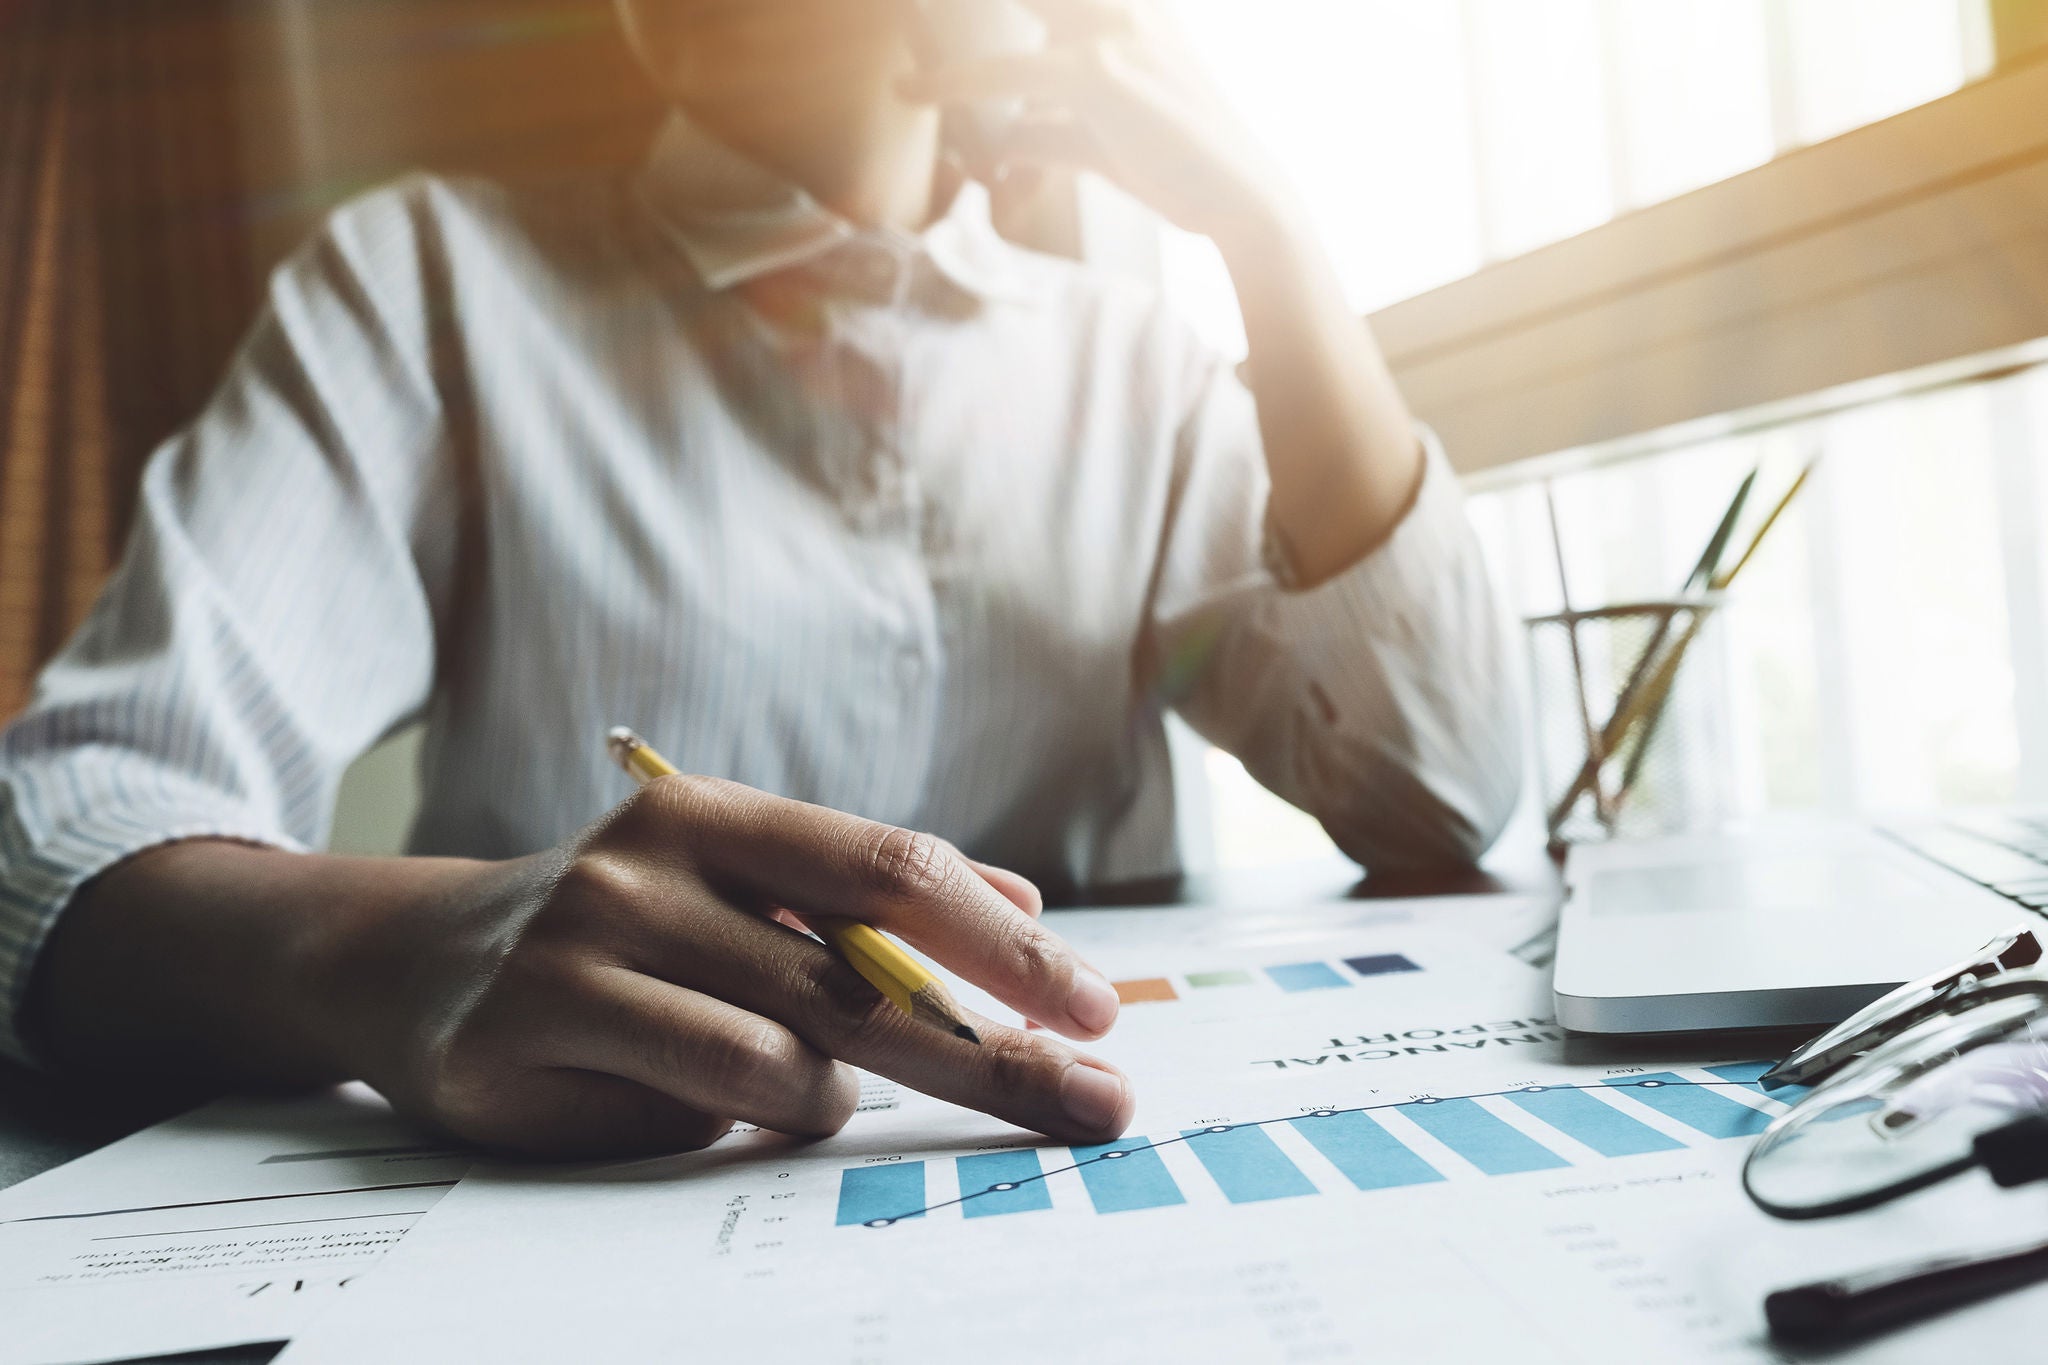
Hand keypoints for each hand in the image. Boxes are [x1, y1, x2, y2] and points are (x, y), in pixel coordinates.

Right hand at [323, 775, 1132, 1156]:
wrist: (417, 961)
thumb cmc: (621, 925)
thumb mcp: (741, 886)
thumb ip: (868, 900)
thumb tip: (1023, 908)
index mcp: (715, 813)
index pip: (889, 869)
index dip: (1004, 945)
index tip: (1093, 1010)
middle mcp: (646, 867)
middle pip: (864, 977)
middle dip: (997, 1053)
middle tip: (1095, 1104)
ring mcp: (581, 952)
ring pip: (787, 1058)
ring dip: (834, 1095)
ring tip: (806, 1085)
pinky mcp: (530, 1043)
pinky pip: (697, 1112)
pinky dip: (738, 1121)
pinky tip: (704, 1099)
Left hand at [899, 0, 1284, 245]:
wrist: (1241, 199)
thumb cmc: (1179, 169)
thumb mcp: (1104, 140)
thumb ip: (1050, 128)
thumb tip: (1003, 141)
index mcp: (1129, 10)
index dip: (993, 3)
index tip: (935, 7)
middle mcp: (1122, 7)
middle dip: (959, 2)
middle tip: (909, 7)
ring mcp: (1110, 34)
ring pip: (1009, 10)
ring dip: (945, 22)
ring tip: (900, 30)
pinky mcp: (1096, 75)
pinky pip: (1005, 74)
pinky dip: (950, 82)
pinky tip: (907, 90)